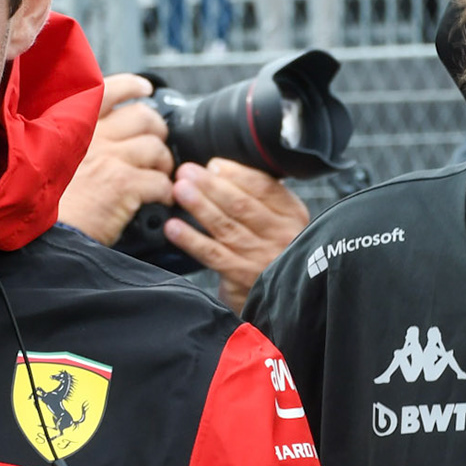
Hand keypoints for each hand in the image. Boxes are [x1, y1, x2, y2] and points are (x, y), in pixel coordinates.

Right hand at [57, 74, 174, 245]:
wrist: (41, 234)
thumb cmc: (42, 201)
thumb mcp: (48, 157)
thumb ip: (71, 141)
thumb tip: (98, 136)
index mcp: (74, 125)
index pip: (108, 90)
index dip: (133, 86)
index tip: (145, 89)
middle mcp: (94, 136)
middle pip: (143, 116)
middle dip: (158, 130)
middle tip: (157, 145)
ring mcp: (110, 158)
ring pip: (156, 148)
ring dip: (164, 162)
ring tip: (160, 174)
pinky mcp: (124, 185)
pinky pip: (159, 182)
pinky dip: (165, 191)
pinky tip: (160, 199)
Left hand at [164, 159, 309, 311]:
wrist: (281, 300)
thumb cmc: (273, 252)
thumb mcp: (279, 221)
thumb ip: (258, 197)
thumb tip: (218, 170)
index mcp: (292, 215)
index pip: (264, 188)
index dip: (236, 174)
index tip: (213, 165)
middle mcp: (281, 235)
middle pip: (242, 205)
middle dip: (210, 186)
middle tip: (187, 172)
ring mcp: (262, 257)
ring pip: (226, 226)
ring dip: (199, 207)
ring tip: (179, 191)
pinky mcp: (242, 277)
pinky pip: (213, 254)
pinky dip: (191, 240)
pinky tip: (174, 228)